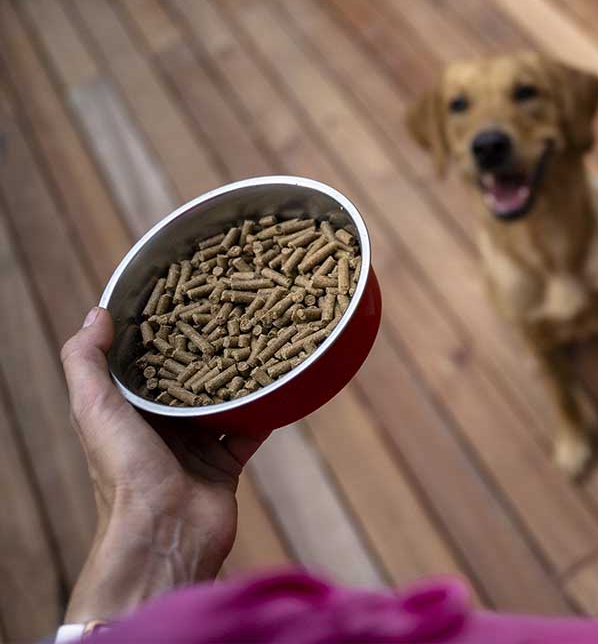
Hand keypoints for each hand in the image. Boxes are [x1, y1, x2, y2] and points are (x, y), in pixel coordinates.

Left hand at [60, 308, 267, 621]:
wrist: (165, 534)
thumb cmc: (124, 473)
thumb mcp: (94, 409)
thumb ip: (86, 362)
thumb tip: (97, 313)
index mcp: (125, 411)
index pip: (141, 362)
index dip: (156, 331)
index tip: (179, 294)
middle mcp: (160, 426)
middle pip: (186, 377)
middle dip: (205, 348)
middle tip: (231, 309)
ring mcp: (195, 444)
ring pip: (221, 399)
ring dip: (238, 375)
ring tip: (260, 337)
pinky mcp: (226, 461)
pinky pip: (251, 428)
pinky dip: (266, 408)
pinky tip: (282, 381)